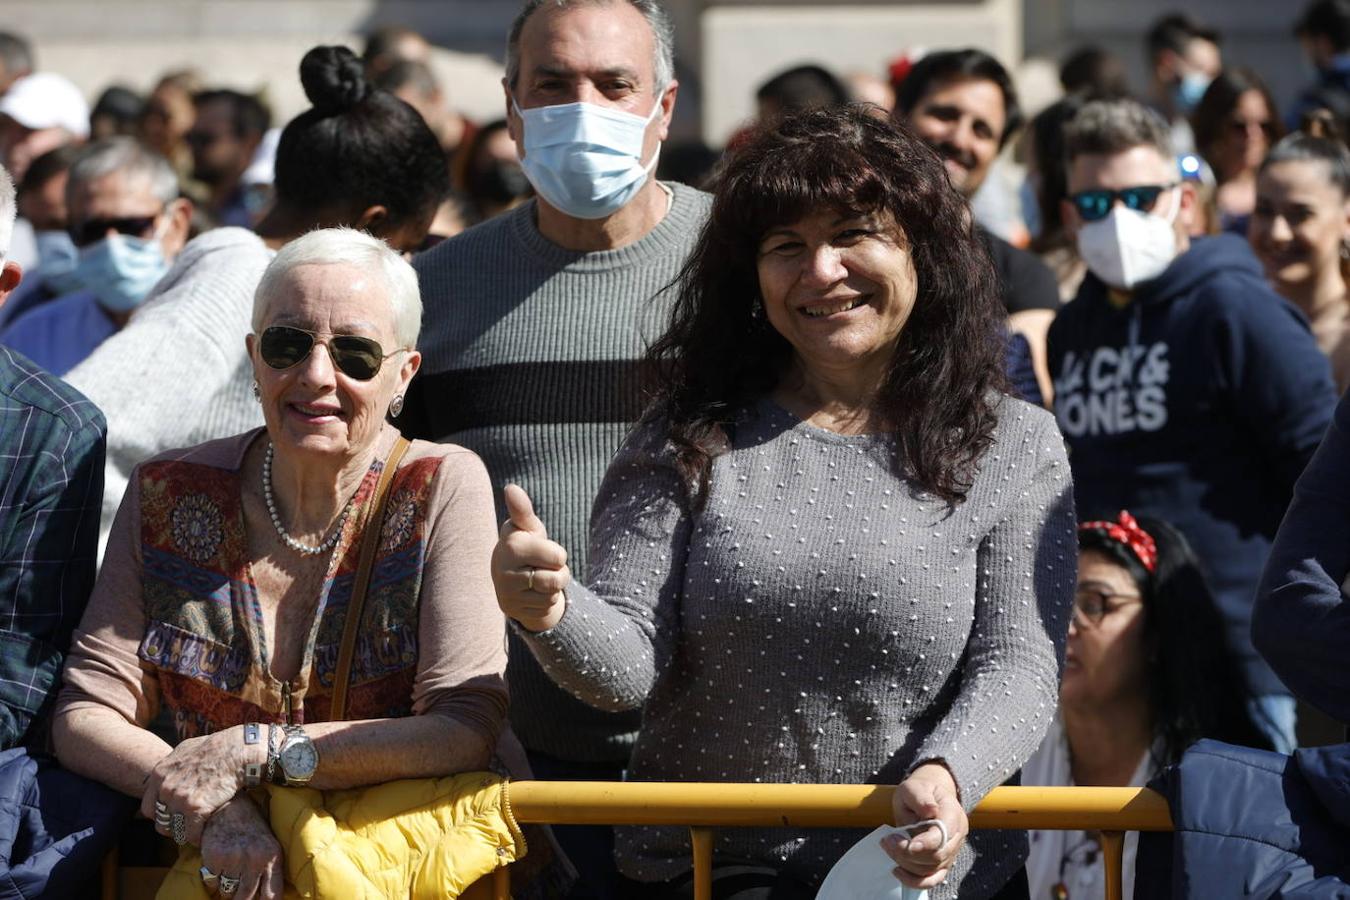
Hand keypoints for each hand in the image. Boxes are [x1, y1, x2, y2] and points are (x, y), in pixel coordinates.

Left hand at [141, 725, 264, 846]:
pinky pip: (191, 833)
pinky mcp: (196, 808)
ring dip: (186, 832)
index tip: (175, 815)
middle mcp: (165, 787)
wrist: (237, 749)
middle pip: (161, 821)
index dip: (162, 814)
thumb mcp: (187, 749)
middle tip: (187, 825)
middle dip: (173, 825)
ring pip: (175, 829)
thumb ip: (173, 764)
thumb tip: (168, 771)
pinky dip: (198, 837)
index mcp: (159, 773)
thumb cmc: (218, 747)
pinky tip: (205, 834)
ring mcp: (179, 799)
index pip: (148, 807)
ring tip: (197, 831)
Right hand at [199, 795, 283, 899]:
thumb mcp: (269, 846)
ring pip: (228, 894)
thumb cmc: (251, 829)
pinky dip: (212, 879)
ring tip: (229, 872)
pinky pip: (212, 884)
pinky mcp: (214, 859)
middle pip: (246, 899)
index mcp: (273, 858)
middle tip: (237, 895)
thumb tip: (264, 899)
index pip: (271, 896)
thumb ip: (269, 871)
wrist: (229, 807)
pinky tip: (217, 864)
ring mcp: (234, 860)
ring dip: (226, 889)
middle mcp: (255, 861)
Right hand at [491, 484, 570, 631]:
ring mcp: (506, 593)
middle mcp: (503, 570)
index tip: (541, 551)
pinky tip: (532, 594)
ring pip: (551, 595)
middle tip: (543, 567)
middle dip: (559, 573)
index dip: (558, 555)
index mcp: (511, 545)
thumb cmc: (525, 546)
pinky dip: (544, 602)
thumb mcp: (528, 528)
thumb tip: (510, 488)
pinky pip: (544, 609)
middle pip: (557, 579)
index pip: (558, 557)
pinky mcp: (511, 610)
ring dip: (552, 589)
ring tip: (538, 579)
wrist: (512, 578)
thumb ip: (522, 510)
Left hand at [884, 762, 967, 889]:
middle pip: (938, 855)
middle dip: (909, 853)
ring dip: (907, 863)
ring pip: (932, 868)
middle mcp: (956, 836)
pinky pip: (932, 879)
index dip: (927, 842)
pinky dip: (915, 880)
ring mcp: (951, 851)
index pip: (944, 834)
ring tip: (888, 847)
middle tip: (888, 841)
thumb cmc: (919, 792)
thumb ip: (920, 798)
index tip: (909, 844)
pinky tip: (898, 871)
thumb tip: (930, 810)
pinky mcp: (942, 863)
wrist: (927, 797)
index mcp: (953, 814)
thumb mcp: (915, 786)